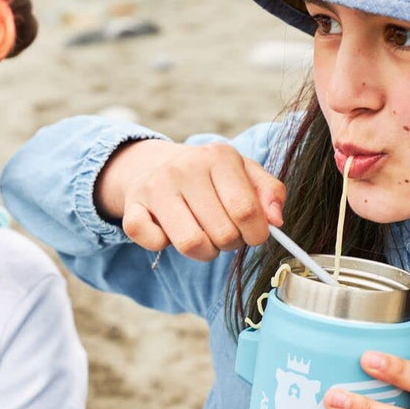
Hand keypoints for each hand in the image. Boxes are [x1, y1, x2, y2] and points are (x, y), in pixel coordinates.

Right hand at [97, 139, 285, 261]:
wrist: (157, 166)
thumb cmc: (211, 177)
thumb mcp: (245, 174)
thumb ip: (270, 193)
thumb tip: (276, 221)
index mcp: (218, 156)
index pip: (246, 211)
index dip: (256, 234)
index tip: (253, 235)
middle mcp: (185, 167)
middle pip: (222, 232)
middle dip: (230, 243)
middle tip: (224, 233)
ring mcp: (155, 186)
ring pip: (191, 244)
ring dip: (204, 252)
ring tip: (203, 237)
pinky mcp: (132, 207)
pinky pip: (153, 243)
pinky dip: (164, 246)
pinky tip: (169, 232)